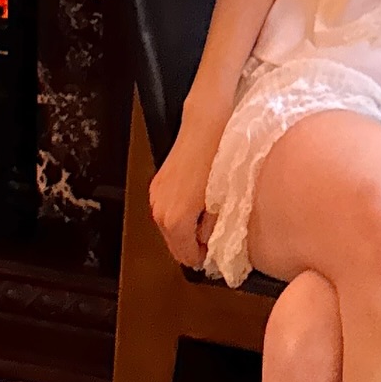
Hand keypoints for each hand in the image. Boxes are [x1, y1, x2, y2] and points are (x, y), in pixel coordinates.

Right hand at [149, 115, 223, 268]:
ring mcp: (156, 195)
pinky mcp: (158, 182)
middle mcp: (160, 210)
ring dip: (185, 230)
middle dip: (192, 246)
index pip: (185, 256)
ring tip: (208, 219)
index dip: (202, 258)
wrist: (206, 123)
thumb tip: (214, 241)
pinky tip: (198, 202)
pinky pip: (166, 209)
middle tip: (214, 239)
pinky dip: (179, 214)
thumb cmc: (218, 157)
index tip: (216, 254)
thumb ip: (215, 227)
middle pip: (173, 244)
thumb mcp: (224, 199)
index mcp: (175, 219)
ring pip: (168, 227)